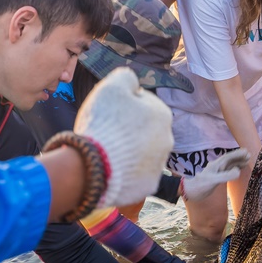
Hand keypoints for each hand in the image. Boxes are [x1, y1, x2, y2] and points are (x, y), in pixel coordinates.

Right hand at [74, 68, 174, 208]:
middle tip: (107, 132)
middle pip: (144, 129)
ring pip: (142, 152)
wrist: (94, 167)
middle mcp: (167, 139)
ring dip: (128, 150)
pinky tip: (111, 168)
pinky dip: (125, 171)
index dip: (124, 105)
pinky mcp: (148, 185)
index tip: (109, 112)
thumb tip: (131, 79)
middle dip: (129, 129)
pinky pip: (136, 174)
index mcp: (162, 114)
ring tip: (106, 151)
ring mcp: (159, 164)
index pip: (143, 103)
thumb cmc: (104, 123)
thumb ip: (125, 77)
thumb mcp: (111, 87)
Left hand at [181, 149, 249, 202]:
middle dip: (239, 157)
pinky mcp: (217, 178)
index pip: (228, 157)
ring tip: (247, 162)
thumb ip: (225, 176)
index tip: (246, 151)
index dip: (237, 154)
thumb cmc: (200, 186)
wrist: (190, 192)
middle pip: (230, 160)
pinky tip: (238, 170)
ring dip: (237, 163)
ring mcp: (217, 172)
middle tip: (249, 156)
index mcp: (216, 165)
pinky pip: (227, 171)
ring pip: (229, 165)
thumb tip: (237, 171)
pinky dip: (234, 169)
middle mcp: (217, 167)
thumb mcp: (213, 181)